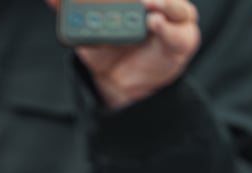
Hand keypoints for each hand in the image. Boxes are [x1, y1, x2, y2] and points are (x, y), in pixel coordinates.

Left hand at [45, 0, 200, 107]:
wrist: (118, 85)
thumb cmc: (106, 49)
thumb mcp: (84, 30)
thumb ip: (70, 9)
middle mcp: (158, 2)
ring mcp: (174, 18)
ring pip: (175, 5)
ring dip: (163, 3)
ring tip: (147, 5)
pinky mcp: (182, 40)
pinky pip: (180, 31)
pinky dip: (168, 27)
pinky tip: (155, 24)